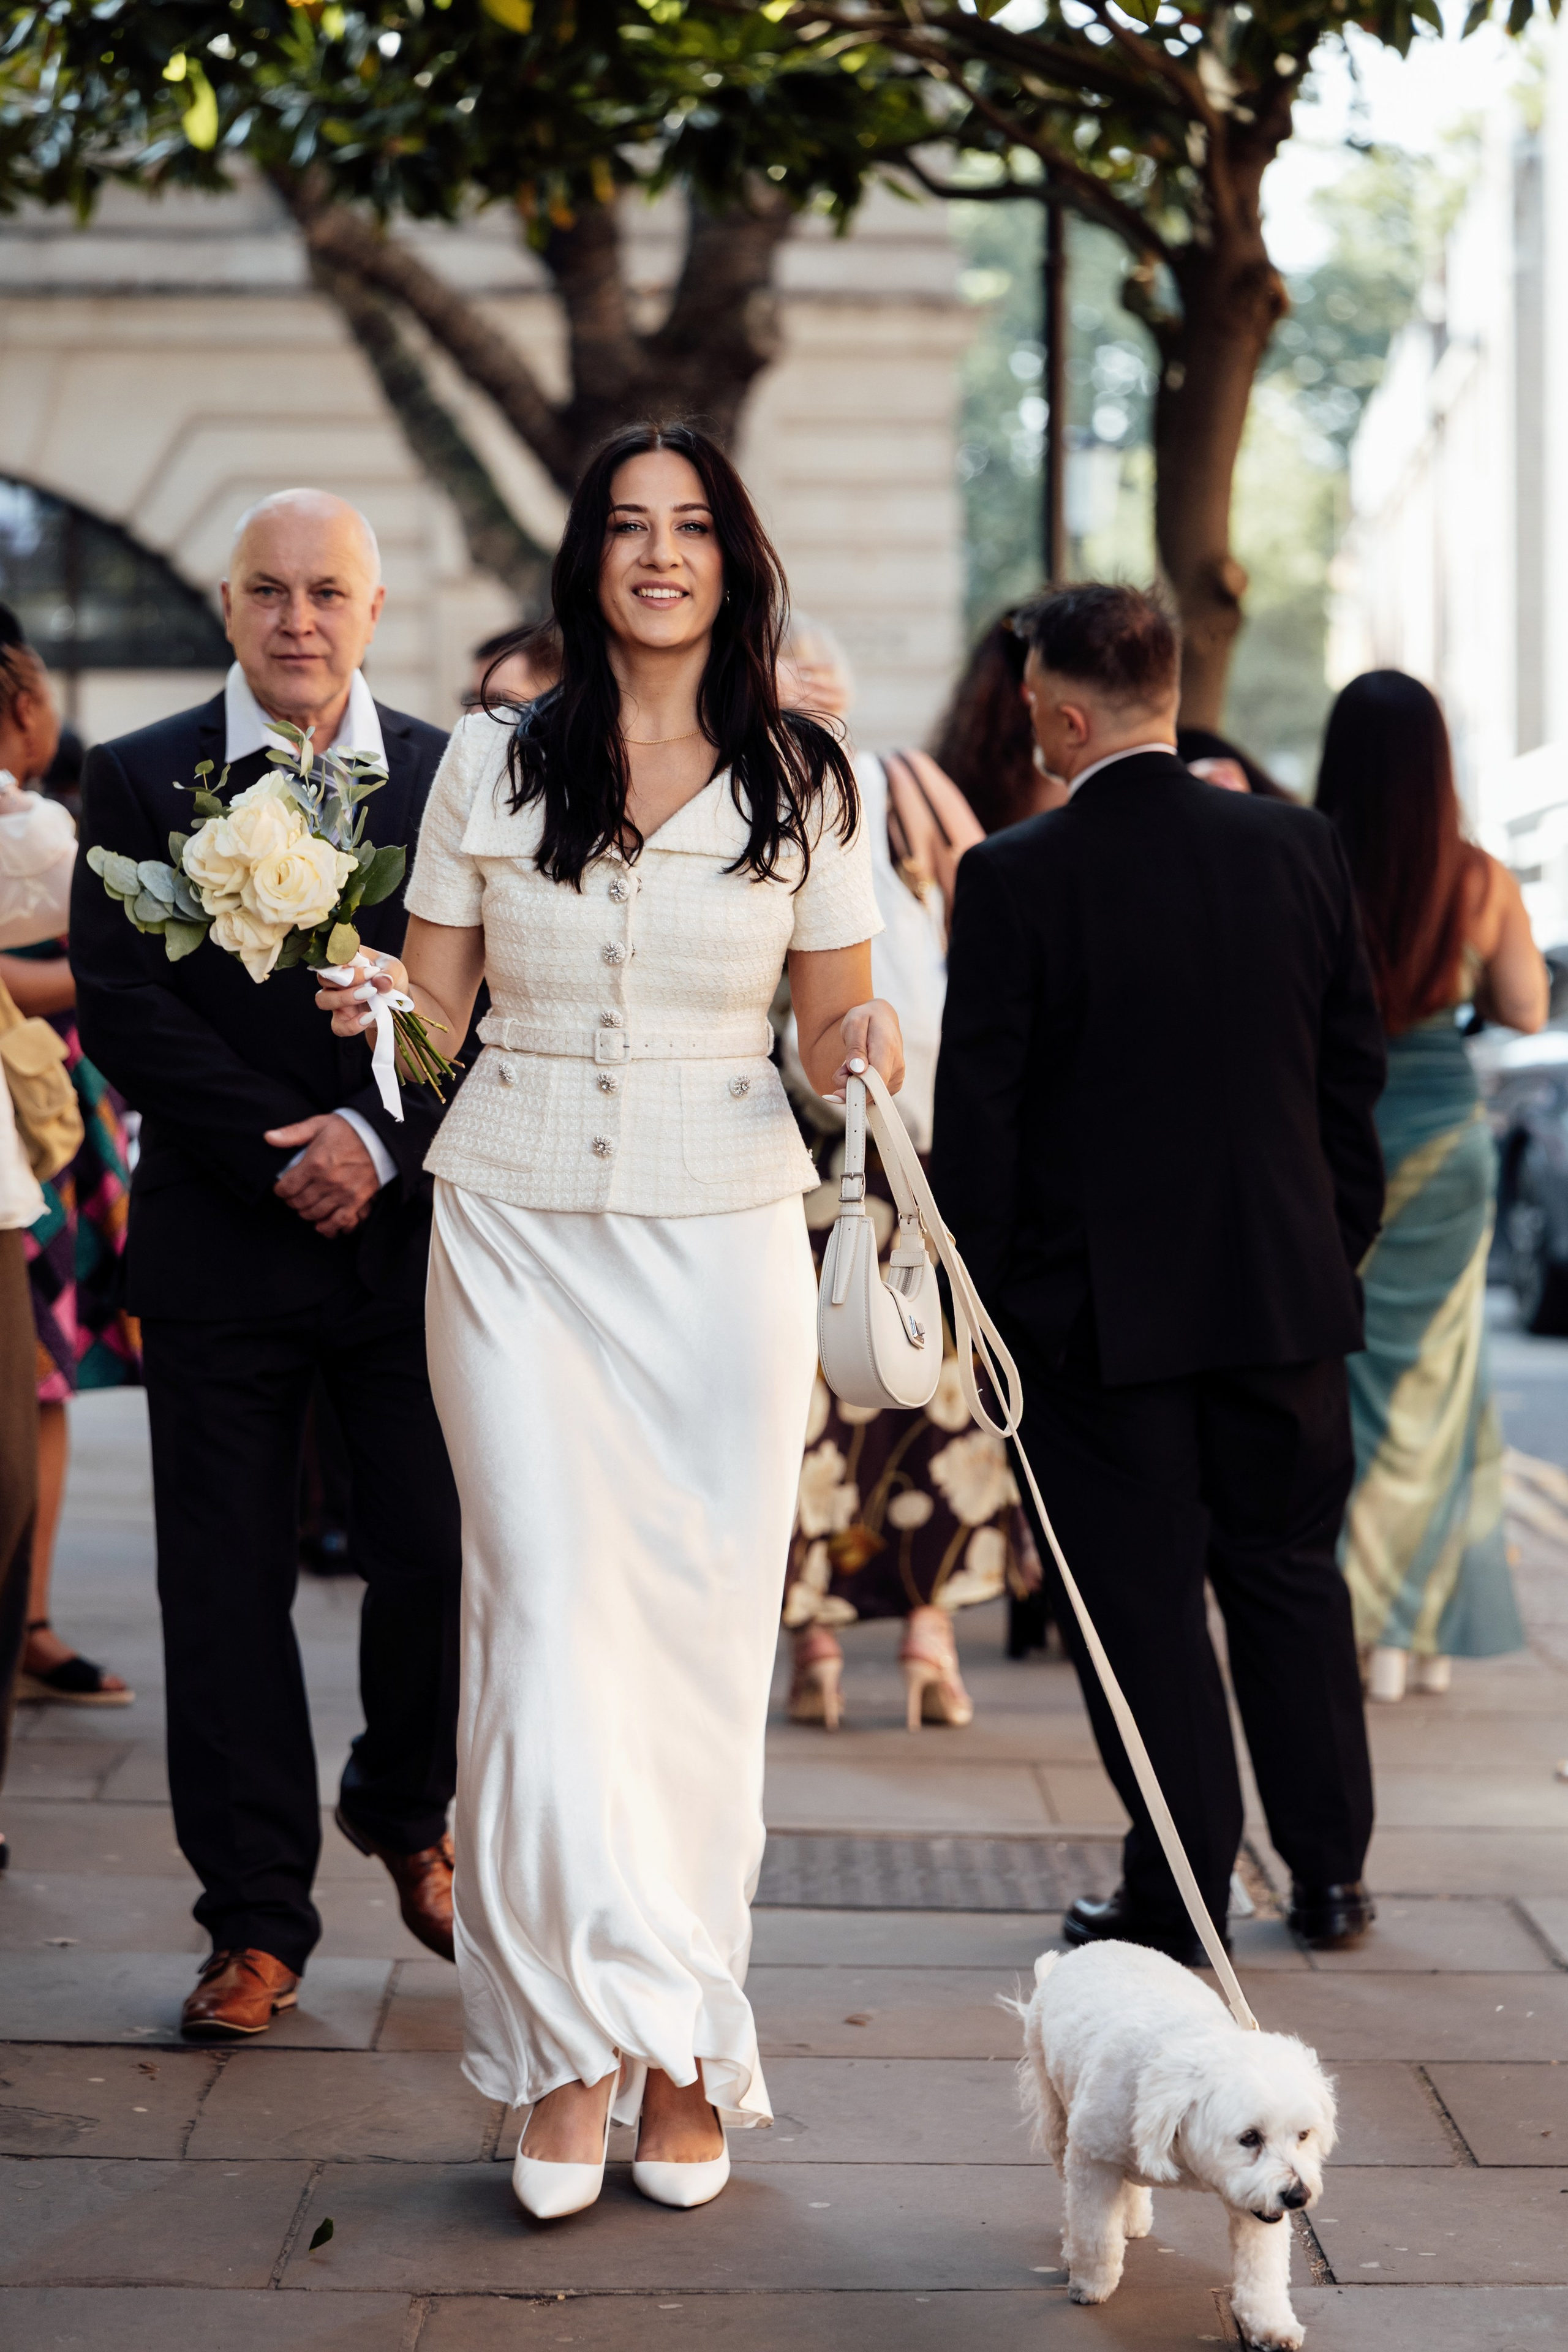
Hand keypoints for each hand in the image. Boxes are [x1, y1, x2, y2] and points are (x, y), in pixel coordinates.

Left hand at [264, 1112, 379, 1237]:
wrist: (381, 1136)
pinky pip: (339, 1221)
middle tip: (293, 1197)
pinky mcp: (356, 1200)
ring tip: (306, 1206)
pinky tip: (321, 1224)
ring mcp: (342, 1193)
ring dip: (306, 1213)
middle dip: (292, 1202)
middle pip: (299, 1202)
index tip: (282, 1188)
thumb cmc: (349, 1129)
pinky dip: (327, 1226)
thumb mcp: (319, 1124)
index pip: (287, 1187)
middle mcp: (327, 1181)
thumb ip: (292, 1133)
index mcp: (314, 1163)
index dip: (280, 1190)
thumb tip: (268, 1138)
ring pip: (314, 1213)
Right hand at [315, 950, 406, 1036]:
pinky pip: (338, 1026)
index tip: (368, 969)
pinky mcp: (343, 1019)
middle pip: (324, 978)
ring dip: (343, 998)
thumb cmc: (390, 976)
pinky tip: (369, 1017)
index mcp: (345, 961)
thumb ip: (388, 973)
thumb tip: (381, 981)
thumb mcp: (394, 969)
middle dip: (347, 980)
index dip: (345, 963)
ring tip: (367, 996)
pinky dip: (352, 1024)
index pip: (333, 958)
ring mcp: (337, 999)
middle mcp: (336, 979)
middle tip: (370, 982)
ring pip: (322, 1000)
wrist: (398, 998)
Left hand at [825, 998, 903, 1101]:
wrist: (883, 1017)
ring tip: (853, 1064)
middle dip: (850, 1085)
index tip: (837, 1094)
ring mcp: (897, 1076)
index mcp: (887, 1049)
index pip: (876, 1081)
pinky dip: (862, 1086)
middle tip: (842, 1068)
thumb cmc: (866, 1018)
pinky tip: (860, 1070)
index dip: (857, 1092)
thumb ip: (855, 1048)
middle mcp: (897, 1065)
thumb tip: (858, 1070)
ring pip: (870, 1095)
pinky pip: (873, 1094)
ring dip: (854, 1084)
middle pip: (871, 1091)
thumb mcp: (854, 1024)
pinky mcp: (894, 1083)